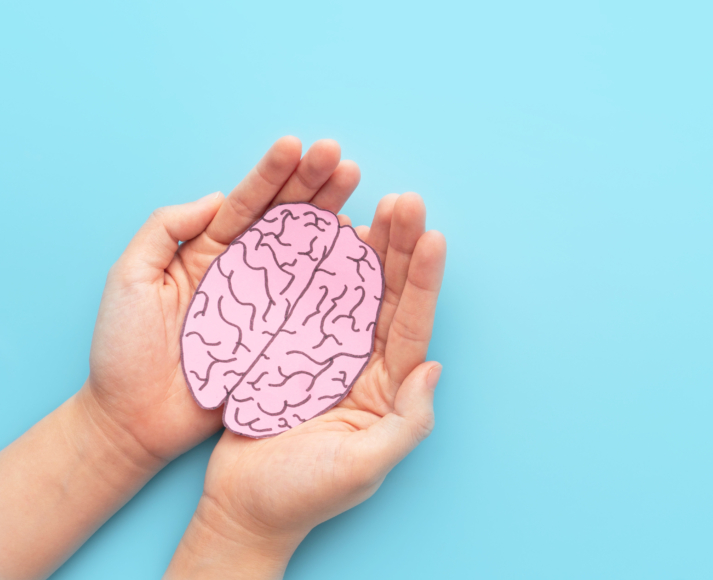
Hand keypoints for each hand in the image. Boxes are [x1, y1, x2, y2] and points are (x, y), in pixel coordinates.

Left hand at [87, 137, 361, 461]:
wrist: (134, 421)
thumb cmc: (123, 350)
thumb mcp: (131, 277)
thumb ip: (166, 230)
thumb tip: (217, 197)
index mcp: (208, 252)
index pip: (247, 204)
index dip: (272, 174)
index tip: (298, 145)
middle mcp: (245, 272)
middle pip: (287, 220)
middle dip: (314, 185)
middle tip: (341, 157)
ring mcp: (268, 305)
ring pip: (308, 253)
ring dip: (333, 217)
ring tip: (357, 186)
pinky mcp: (283, 338)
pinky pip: (317, 302)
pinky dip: (341, 274)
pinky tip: (359, 246)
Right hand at [165, 193, 446, 578]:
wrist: (243, 508)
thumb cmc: (303, 496)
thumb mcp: (362, 467)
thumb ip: (406, 423)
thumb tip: (433, 369)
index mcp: (387, 387)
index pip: (412, 324)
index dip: (424, 280)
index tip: (433, 235)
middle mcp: (363, 362)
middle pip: (387, 294)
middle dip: (399, 246)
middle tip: (406, 199)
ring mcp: (326, 352)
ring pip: (351, 288)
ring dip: (363, 245)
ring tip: (374, 199)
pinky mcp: (289, 348)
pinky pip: (307, 298)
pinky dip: (316, 264)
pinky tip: (324, 230)